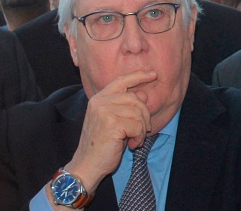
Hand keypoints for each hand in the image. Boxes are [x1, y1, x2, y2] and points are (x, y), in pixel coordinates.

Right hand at [63, 71, 156, 192]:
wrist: (87, 165)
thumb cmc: (102, 144)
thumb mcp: (116, 121)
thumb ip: (127, 107)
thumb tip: (144, 93)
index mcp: (99, 98)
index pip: (121, 80)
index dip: (139, 76)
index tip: (153, 74)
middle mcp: (100, 102)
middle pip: (135, 99)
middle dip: (144, 115)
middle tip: (142, 131)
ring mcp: (105, 112)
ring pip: (138, 113)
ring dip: (141, 130)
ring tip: (134, 140)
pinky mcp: (112, 124)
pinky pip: (138, 126)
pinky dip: (139, 137)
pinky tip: (132, 145)